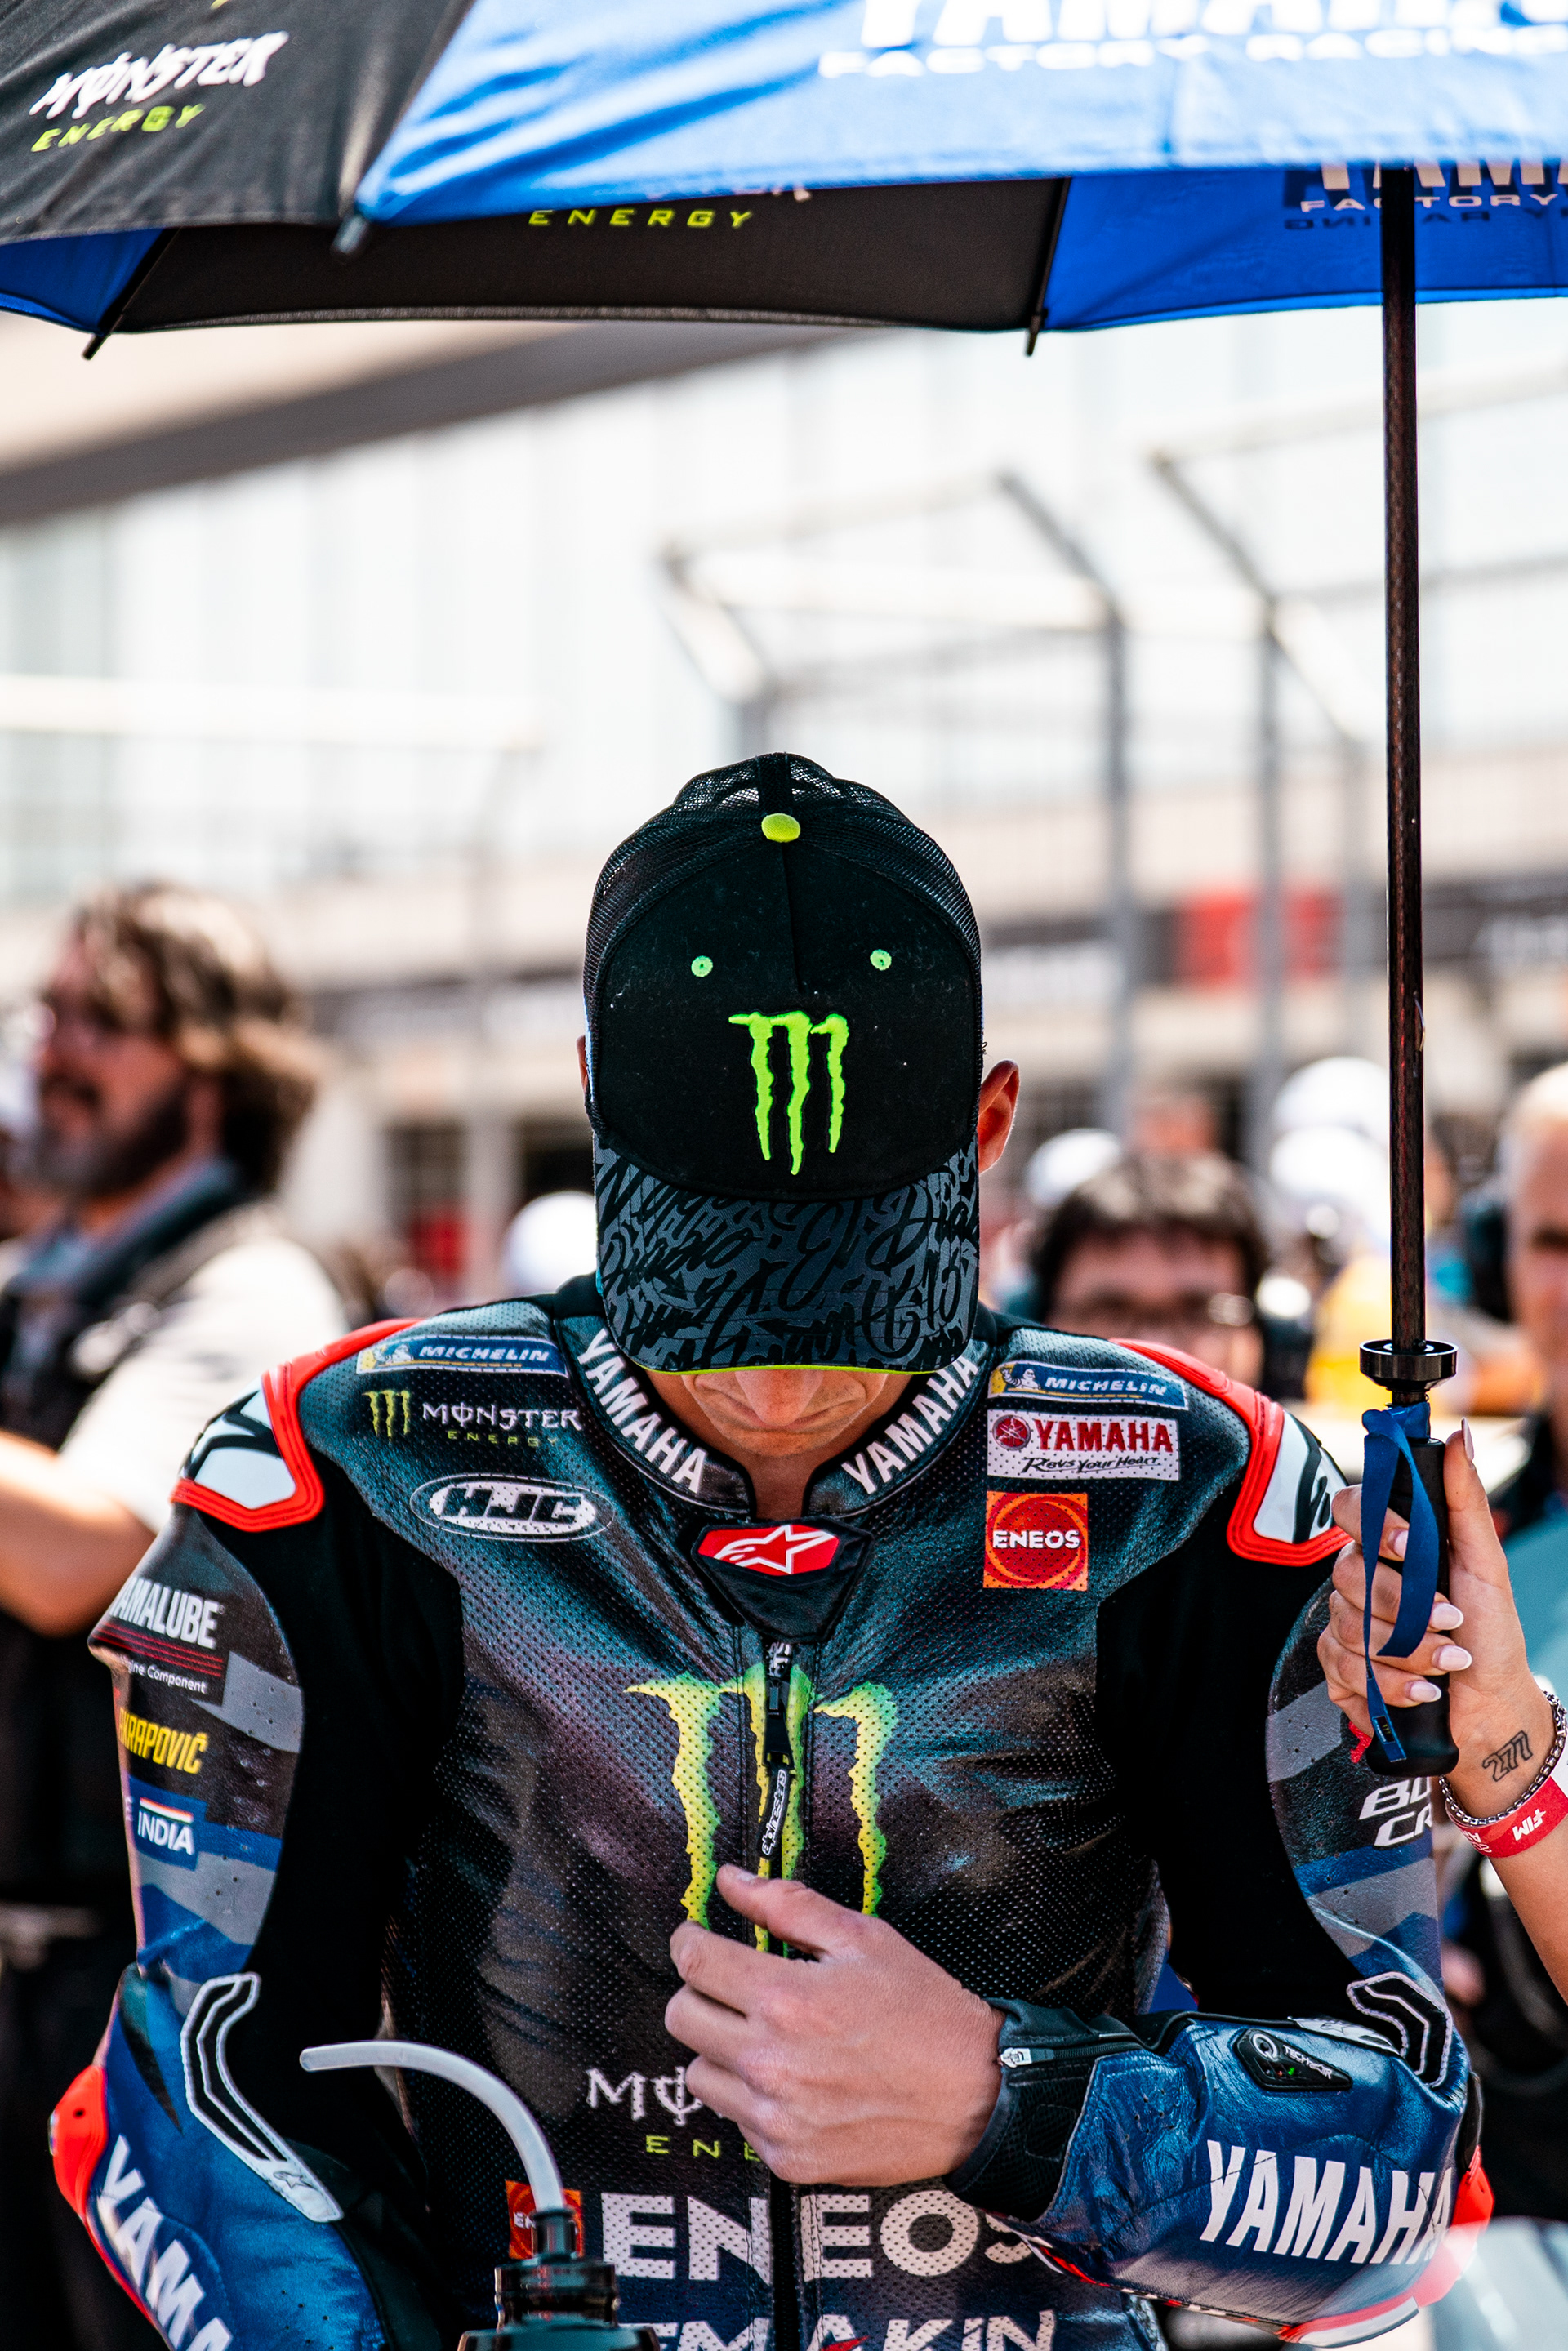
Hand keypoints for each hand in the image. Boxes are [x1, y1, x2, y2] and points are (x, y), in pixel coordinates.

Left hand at [665, 1865, 1001, 2184]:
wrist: (975, 2096)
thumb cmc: (925, 2013)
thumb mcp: (864, 1938)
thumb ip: (788, 1905)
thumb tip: (733, 1881)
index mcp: (787, 1999)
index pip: (694, 1962)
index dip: (690, 1940)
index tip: (699, 1938)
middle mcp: (772, 2063)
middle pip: (681, 2016)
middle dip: (700, 1990)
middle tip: (733, 1986)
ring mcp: (776, 2116)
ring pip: (698, 2072)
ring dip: (720, 2047)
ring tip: (765, 2036)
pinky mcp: (786, 2157)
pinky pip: (734, 2118)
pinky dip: (750, 2096)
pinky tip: (791, 2078)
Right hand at [1317, 1430, 1550, 1812]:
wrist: (1492, 1705)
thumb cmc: (1491, 1631)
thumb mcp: (1488, 1564)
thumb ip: (1466, 1500)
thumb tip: (1460, 1437)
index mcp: (1390, 1546)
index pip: (1351, 1509)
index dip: (1374, 1524)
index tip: (1410, 1544)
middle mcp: (1361, 1580)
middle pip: (1347, 1575)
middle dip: (1403, 1608)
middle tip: (1449, 1623)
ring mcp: (1345, 1625)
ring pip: (1345, 1628)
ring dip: (1406, 1653)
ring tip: (1447, 1663)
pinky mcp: (1340, 1672)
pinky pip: (1341, 1671)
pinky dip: (1389, 1685)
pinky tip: (1421, 1690)